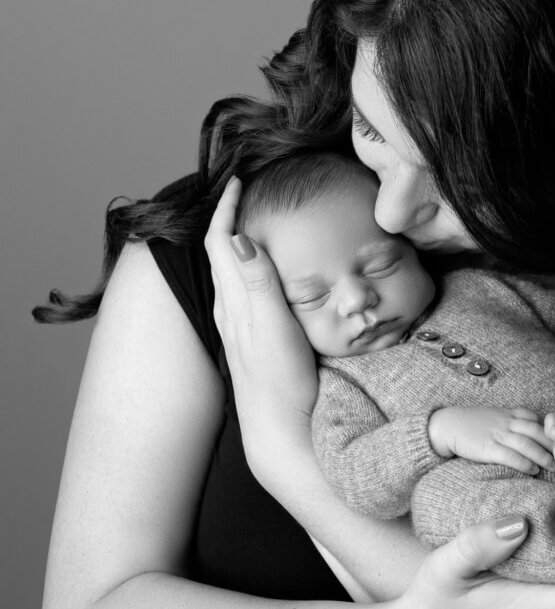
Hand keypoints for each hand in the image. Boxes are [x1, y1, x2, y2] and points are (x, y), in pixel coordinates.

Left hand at [204, 177, 317, 450]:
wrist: (280, 427)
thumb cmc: (282, 380)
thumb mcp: (274, 328)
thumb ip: (259, 283)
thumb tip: (236, 237)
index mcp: (235, 301)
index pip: (220, 242)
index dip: (227, 208)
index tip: (240, 182)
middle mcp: (229, 310)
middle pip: (218, 251)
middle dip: (228, 216)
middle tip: (246, 192)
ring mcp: (237, 326)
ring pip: (228, 270)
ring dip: (235, 239)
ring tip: (252, 219)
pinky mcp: (248, 338)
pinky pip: (240, 288)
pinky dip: (247, 265)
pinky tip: (261, 271)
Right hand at [427, 406, 554, 473]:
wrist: (448, 425)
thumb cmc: (472, 423)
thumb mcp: (495, 415)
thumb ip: (514, 420)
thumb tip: (533, 427)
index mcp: (510, 414)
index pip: (537, 420)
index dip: (552, 432)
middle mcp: (507, 422)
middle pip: (537, 432)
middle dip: (553, 445)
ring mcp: (498, 434)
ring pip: (527, 444)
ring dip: (543, 456)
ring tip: (554, 466)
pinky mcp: (488, 447)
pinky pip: (510, 455)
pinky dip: (524, 463)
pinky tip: (533, 470)